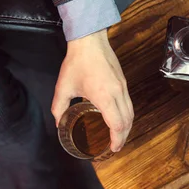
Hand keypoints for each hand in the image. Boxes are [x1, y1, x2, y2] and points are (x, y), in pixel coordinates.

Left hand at [52, 29, 133, 151]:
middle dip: (123, 137)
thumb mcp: (63, 87)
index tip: (113, 149)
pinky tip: (118, 118)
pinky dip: (126, 115)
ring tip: (118, 135)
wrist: (90, 40)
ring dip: (127, 126)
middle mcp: (118, 93)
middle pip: (127, 121)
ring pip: (131, 112)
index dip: (116, 139)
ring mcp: (123, 87)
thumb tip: (58, 123)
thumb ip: (59, 107)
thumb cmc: (77, 62)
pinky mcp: (123, 81)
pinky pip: (129, 103)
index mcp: (104, 97)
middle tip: (115, 147)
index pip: (117, 125)